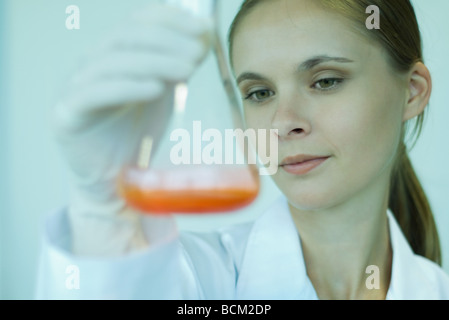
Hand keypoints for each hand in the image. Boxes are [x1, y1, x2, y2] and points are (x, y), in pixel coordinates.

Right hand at [53, 3, 211, 255]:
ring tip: (187, 70)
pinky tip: (156, 88)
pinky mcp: (66, 114)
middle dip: (166, 41)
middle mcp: (90, 65)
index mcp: (112, 56)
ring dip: (154, 62)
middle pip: (124, 38)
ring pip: (112, 63)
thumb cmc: (136, 132)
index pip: (136, 22)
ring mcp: (74, 88)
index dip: (169, 19)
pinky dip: (128, 88)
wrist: (111, 178)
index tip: (204, 26)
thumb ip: (176, 65)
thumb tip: (204, 36)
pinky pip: (94, 94)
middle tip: (198, 52)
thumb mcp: (162, 93)